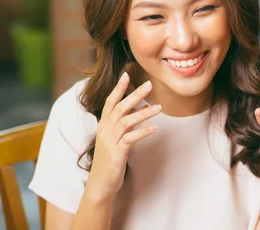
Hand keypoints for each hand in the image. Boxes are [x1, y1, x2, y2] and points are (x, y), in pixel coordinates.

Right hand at [86, 72, 160, 200]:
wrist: (100, 184)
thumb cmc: (110, 160)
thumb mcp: (115, 138)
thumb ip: (123, 124)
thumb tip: (138, 109)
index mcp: (103, 125)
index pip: (109, 102)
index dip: (118, 88)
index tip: (126, 74)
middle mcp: (105, 130)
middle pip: (119, 107)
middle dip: (134, 94)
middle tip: (149, 84)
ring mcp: (110, 141)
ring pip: (126, 121)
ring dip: (143, 113)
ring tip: (159, 107)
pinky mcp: (116, 153)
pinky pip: (130, 139)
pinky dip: (142, 132)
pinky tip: (154, 128)